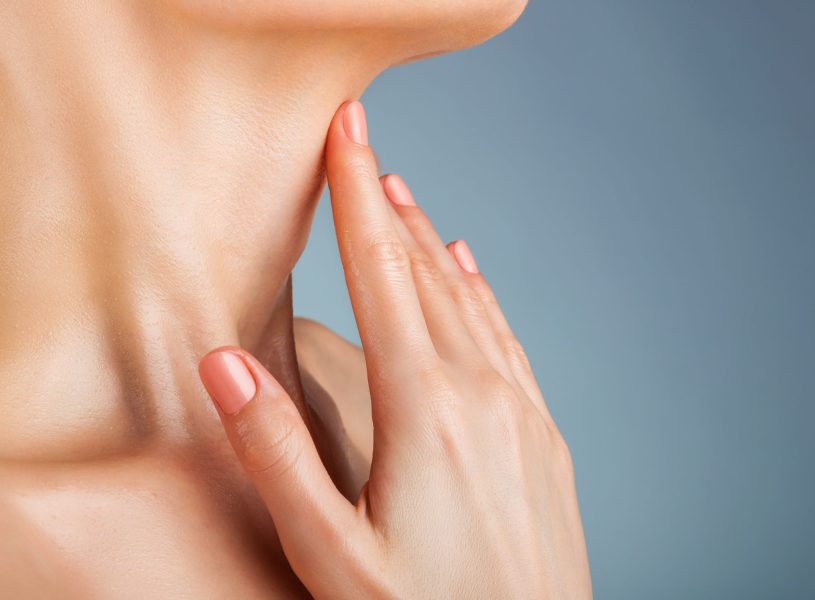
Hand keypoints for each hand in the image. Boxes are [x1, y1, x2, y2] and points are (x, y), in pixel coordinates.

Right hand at [198, 101, 591, 598]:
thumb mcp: (330, 549)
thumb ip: (276, 452)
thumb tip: (225, 361)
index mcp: (423, 407)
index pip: (380, 275)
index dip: (355, 198)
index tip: (346, 132)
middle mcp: (480, 392)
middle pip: (424, 276)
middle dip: (387, 207)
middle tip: (364, 148)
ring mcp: (522, 411)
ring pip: (470, 301)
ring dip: (430, 244)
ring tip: (404, 199)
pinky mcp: (545, 436)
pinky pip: (509, 340)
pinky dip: (482, 296)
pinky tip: (471, 275)